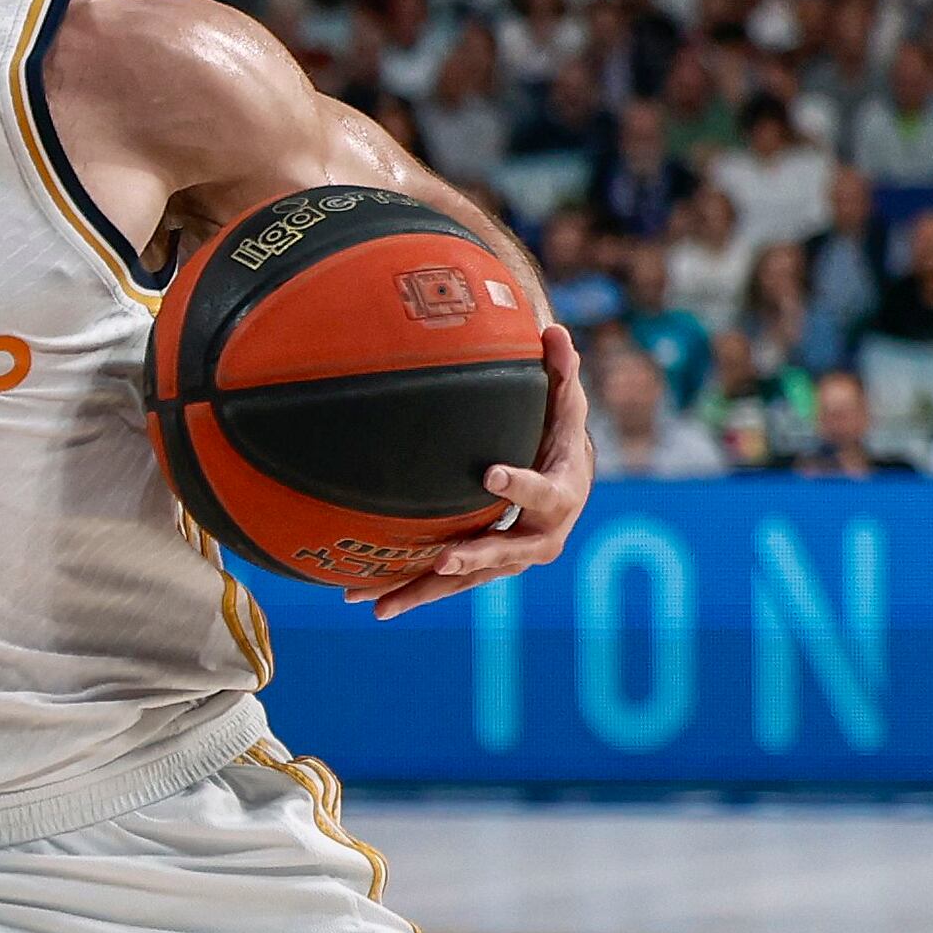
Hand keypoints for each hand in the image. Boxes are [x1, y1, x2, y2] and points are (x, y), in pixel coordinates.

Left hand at [363, 321, 591, 619]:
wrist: (567, 482)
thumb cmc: (560, 434)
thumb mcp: (565, 403)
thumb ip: (561, 371)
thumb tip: (552, 329)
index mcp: (561, 494)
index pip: (543, 491)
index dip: (520, 485)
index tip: (491, 474)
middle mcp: (540, 537)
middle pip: (506, 552)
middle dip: (474, 556)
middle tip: (443, 558)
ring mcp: (510, 559)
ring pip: (467, 579)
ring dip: (424, 590)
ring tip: (379, 603)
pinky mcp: (483, 569)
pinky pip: (447, 584)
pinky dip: (410, 590)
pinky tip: (365, 599)